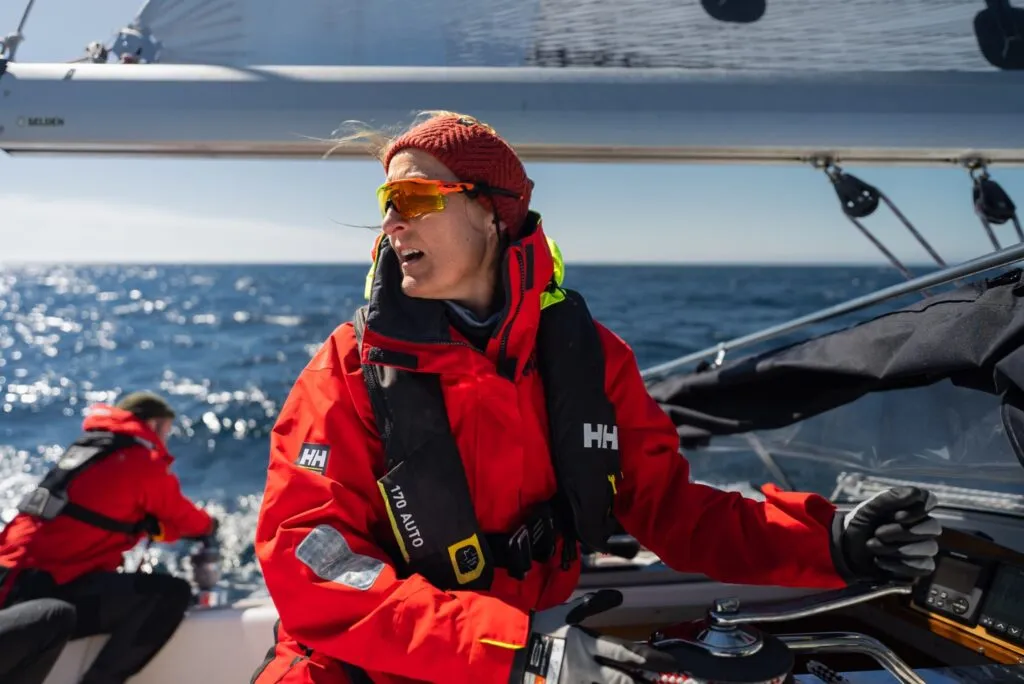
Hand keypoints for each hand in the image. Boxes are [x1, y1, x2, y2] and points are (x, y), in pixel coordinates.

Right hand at [508, 590, 677, 683]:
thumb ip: (594, 605)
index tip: (671, 664)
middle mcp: (589, 668)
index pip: (628, 652)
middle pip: (624, 680)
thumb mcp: (567, 613)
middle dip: (645, 683)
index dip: (652, 659)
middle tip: (666, 683)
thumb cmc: (539, 629)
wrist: (510, 651)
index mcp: (590, 645)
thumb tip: (618, 595)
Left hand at [834, 487, 941, 581]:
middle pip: (933, 527)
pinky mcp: (919, 567)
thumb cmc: (860, 525)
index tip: (898, 516)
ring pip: (929, 547)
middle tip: (878, 533)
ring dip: (899, 549)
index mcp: (910, 507)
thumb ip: (890, 497)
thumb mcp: (869, 508)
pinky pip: (923, 567)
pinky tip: (881, 561)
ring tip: (874, 546)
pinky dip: (900, 565)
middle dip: (903, 532)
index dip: (919, 509)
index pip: (930, 501)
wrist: (846, 550)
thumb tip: (916, 493)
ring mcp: (923, 547)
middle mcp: (921, 525)